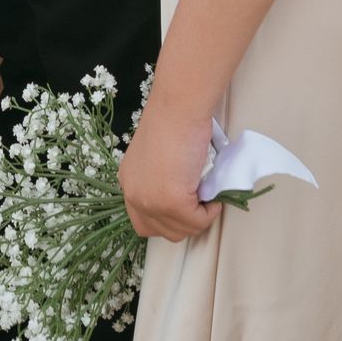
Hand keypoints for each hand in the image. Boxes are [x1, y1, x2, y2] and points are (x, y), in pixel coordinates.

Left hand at [118, 95, 216, 242]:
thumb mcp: (157, 159)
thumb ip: (159, 181)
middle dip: (185, 222)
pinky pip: (198, 221)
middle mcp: (134, 194)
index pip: (143, 222)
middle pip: (163, 231)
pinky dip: (210, 212)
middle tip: (201, 201)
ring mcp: (151, 201)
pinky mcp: (171, 202)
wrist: (179, 109)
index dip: (168, 221)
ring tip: (207, 194)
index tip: (186, 208)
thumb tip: (184, 200)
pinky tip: (212, 194)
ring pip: (182, 229)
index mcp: (129, 182)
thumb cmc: (174, 122)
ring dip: (199, 217)